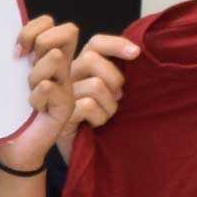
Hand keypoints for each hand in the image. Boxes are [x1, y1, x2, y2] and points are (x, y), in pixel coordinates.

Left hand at [0, 15, 80, 173]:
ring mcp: (65, 85)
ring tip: (26, 92)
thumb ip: (8, 57)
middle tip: (23, 63)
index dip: (32, 28)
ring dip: (34, 73)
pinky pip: (50, 87)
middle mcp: (59, 67)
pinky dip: (36, 96)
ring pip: (55, 57)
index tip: (14, 50)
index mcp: (44, 56)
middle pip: (68, 31)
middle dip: (39, 41)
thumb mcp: (3, 79)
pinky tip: (31, 107)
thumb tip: (3, 38)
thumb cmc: (3, 112)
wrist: (10, 148)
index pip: (49, 22)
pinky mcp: (66, 105)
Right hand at [56, 32, 141, 159]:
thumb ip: (116, 74)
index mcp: (81, 67)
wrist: (84, 153)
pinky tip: (94, 125)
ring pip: (94, 85)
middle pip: (91, 59)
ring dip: (108, 105)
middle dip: (113, 78)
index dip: (115, 44)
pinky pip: (87, 105)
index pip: (95, 43)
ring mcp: (60, 93)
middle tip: (117, 97)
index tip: (136, 53)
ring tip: (104, 115)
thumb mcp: (111, 94)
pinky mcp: (59, 112)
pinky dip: (98, 117)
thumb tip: (137, 54)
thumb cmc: (100, 121)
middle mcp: (67, 75)